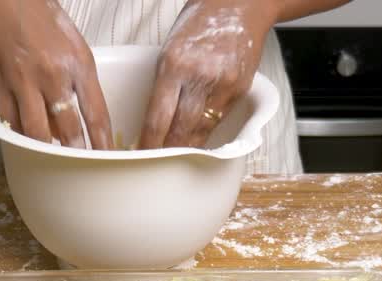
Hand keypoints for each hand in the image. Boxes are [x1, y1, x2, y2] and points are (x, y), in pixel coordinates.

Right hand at [0, 0, 112, 148]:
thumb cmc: (39, 16)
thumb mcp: (74, 44)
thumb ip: (80, 78)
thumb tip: (82, 113)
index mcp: (78, 64)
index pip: (97, 115)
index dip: (103, 143)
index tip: (107, 160)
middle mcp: (53, 76)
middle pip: (68, 129)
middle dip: (75, 153)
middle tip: (78, 167)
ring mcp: (23, 81)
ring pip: (36, 131)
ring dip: (44, 148)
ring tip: (49, 158)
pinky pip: (8, 120)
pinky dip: (15, 132)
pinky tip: (20, 137)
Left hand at [139, 0, 275, 149]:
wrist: (237, 5)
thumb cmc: (199, 25)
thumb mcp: (169, 51)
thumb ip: (163, 84)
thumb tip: (153, 121)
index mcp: (174, 64)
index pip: (158, 117)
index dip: (149, 143)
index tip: (142, 155)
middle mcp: (199, 76)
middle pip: (180, 130)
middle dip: (168, 151)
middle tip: (157, 163)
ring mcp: (223, 85)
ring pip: (201, 130)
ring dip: (188, 146)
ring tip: (176, 156)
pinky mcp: (240, 90)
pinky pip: (219, 120)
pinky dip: (207, 131)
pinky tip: (198, 138)